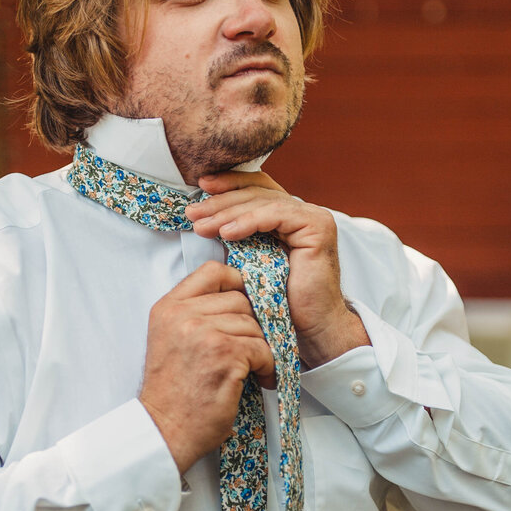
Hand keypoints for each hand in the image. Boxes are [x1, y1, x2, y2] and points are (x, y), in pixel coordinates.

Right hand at [139, 262, 276, 473]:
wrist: (165, 429)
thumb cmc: (173, 391)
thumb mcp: (171, 339)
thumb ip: (194, 313)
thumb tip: (238, 294)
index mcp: (168, 307)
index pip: (213, 272)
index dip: (237, 284)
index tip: (242, 309)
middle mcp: (183, 315)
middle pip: (239, 299)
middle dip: (251, 325)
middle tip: (250, 349)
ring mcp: (204, 333)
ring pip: (253, 324)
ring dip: (259, 348)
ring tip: (252, 368)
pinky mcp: (224, 355)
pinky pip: (262, 348)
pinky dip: (266, 366)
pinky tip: (258, 379)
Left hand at [185, 172, 369, 368]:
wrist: (309, 327)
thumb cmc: (280, 300)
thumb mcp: (249, 260)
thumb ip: (236, 235)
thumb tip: (201, 217)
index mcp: (287, 216)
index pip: (256, 188)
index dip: (229, 184)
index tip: (200, 187)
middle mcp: (302, 211)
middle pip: (256, 193)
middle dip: (221, 202)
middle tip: (192, 212)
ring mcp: (312, 216)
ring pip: (263, 202)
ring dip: (228, 213)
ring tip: (202, 225)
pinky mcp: (318, 226)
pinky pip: (277, 215)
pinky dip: (250, 221)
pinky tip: (227, 232)